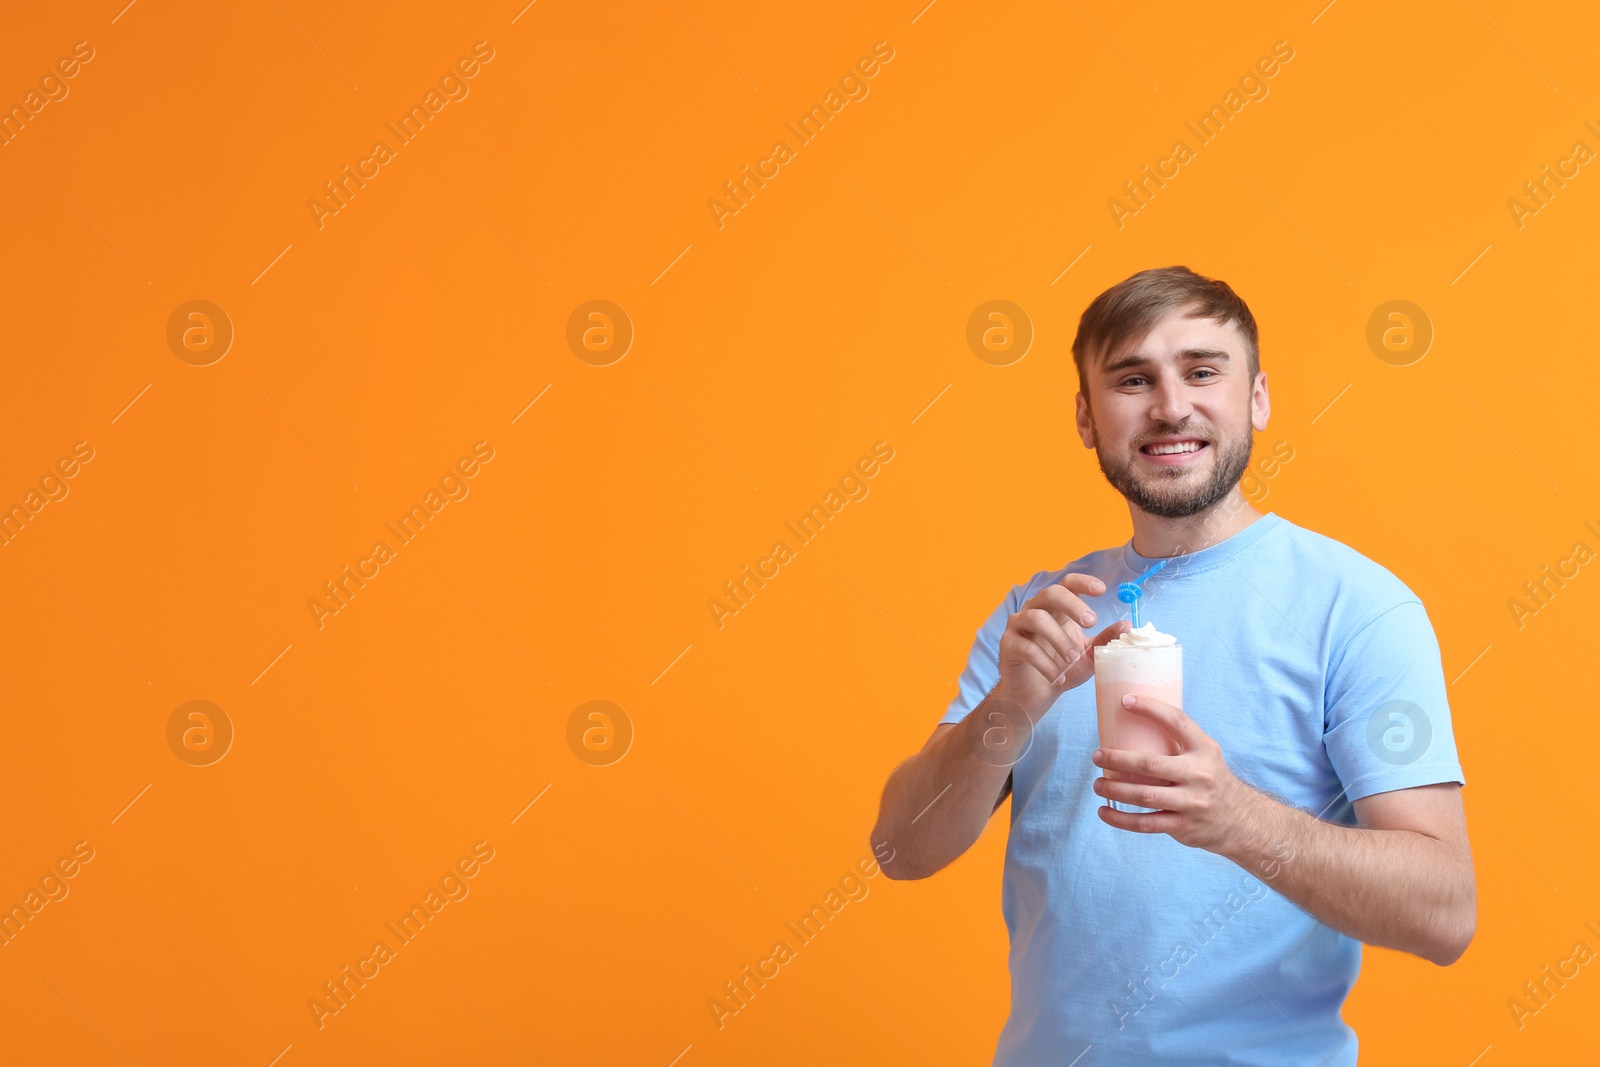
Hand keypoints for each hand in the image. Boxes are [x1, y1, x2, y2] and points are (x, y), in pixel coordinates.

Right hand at [994, 573, 1129, 717]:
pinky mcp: (1008, 645)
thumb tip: (1127, 625)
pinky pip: (1026, 647)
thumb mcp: (1089, 654)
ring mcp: (1019, 626)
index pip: (1067, 584)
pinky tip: (1057, 678)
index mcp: (1056, 608)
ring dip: (1058, 638)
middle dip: (1072, 605)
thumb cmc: (1062, 668)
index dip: (1082, 582)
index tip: (1102, 590)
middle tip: (1091, 623)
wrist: (1036, 695)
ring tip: (1073, 658)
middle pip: (1050, 593)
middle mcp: (1036, 610)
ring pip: (1037, 618)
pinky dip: (1045, 663)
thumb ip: (1105, 639)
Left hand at [1090, 694, 1252, 852]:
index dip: (1151, 709)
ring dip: (1114, 790)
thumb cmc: (1210, 779)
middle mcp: (1199, 774)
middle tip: (1097, 756)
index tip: (1125, 701)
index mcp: (1204, 749)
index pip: (1177, 721)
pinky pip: (1145, 824)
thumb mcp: (1205, 754)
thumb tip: (1133, 721)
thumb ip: (1178, 742)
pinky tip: (1104, 812)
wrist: (1241, 819)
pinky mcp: (1183, 826)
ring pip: (1144, 796)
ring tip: (1097, 784)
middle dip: (1117, 760)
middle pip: (1150, 764)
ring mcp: (1191, 802)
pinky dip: (1120, 819)